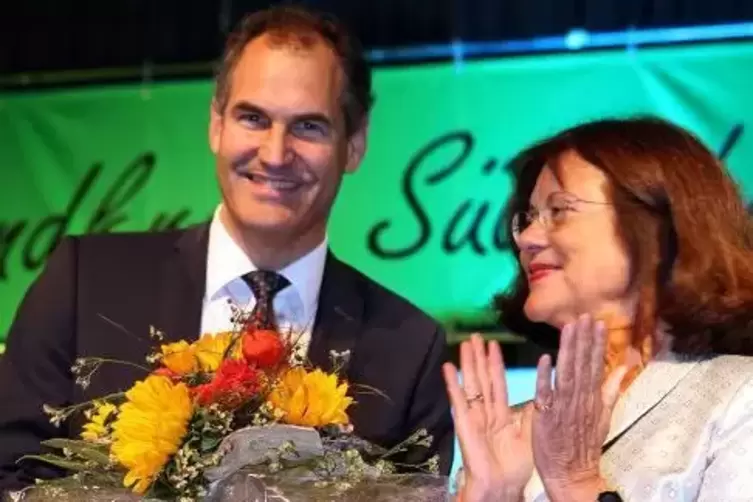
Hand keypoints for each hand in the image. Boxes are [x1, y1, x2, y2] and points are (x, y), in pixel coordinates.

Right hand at [443, 335, 532, 501]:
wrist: (503, 486)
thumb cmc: (516, 466)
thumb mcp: (530, 433)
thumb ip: (532, 411)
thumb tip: (543, 389)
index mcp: (501, 414)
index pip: (497, 382)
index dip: (495, 363)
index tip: (493, 343)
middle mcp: (485, 412)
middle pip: (482, 378)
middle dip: (479, 357)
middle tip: (476, 335)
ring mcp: (473, 416)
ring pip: (471, 384)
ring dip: (467, 363)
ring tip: (464, 343)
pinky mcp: (463, 423)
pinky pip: (458, 400)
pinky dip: (452, 383)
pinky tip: (448, 367)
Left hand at [531, 315, 628, 500]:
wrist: (572, 473)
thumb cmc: (584, 442)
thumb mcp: (603, 414)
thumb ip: (612, 387)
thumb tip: (625, 366)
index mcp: (592, 397)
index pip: (595, 365)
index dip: (596, 343)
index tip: (597, 322)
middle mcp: (579, 399)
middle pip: (582, 365)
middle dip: (583, 340)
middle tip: (585, 316)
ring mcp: (562, 406)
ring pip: (566, 373)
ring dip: (568, 350)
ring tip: (570, 327)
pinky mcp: (545, 415)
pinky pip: (544, 393)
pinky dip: (545, 376)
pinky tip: (545, 358)